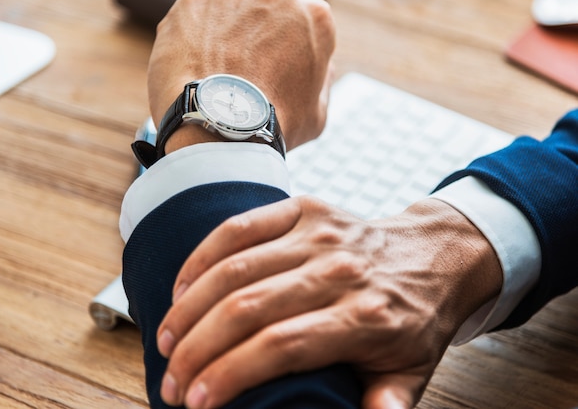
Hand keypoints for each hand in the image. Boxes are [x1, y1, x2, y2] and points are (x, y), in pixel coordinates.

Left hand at [147, 0, 335, 149]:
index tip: (273, 70)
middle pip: (263, 13)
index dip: (286, 50)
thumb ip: (320, 80)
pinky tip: (191, 71)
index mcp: (314, 17)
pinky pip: (191, 20)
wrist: (223, 129)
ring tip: (213, 76)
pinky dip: (189, 42)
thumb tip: (321, 67)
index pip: (301, 24)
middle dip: (254, 37)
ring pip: (226, 14)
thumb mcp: (316, 113)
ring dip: (220, 38)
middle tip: (241, 75)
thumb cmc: (274, 127)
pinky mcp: (194, 3)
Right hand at [156, 197, 502, 407]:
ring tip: (165, 340)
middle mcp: (338, 270)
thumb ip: (389, 401)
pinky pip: (239, 228)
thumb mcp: (413, 370)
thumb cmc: (415, 319)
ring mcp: (318, 233)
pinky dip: (202, 257)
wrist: (433, 255)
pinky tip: (180, 288)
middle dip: (195, 350)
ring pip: (234, 268)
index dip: (229, 375)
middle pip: (246, 309)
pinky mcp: (303, 209)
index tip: (195, 402)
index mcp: (365, 317)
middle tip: (170, 381)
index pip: (281, 347)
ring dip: (188, 308)